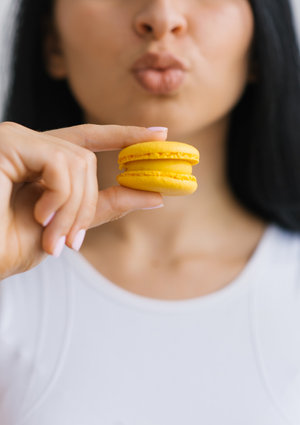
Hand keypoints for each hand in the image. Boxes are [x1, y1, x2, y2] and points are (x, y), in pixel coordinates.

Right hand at [0, 122, 166, 278]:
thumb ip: (103, 207)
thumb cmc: (1, 245)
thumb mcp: (63, 227)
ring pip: (79, 162)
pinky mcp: (9, 141)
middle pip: (87, 159)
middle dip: (87, 204)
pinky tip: (39, 214)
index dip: (123, 136)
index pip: (88, 140)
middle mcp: (28, 146)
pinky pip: (61, 162)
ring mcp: (18, 140)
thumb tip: (153, 195)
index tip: (159, 134)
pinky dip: (60, 195)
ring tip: (52, 236)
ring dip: (74, 208)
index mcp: (38, 164)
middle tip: (70, 241)